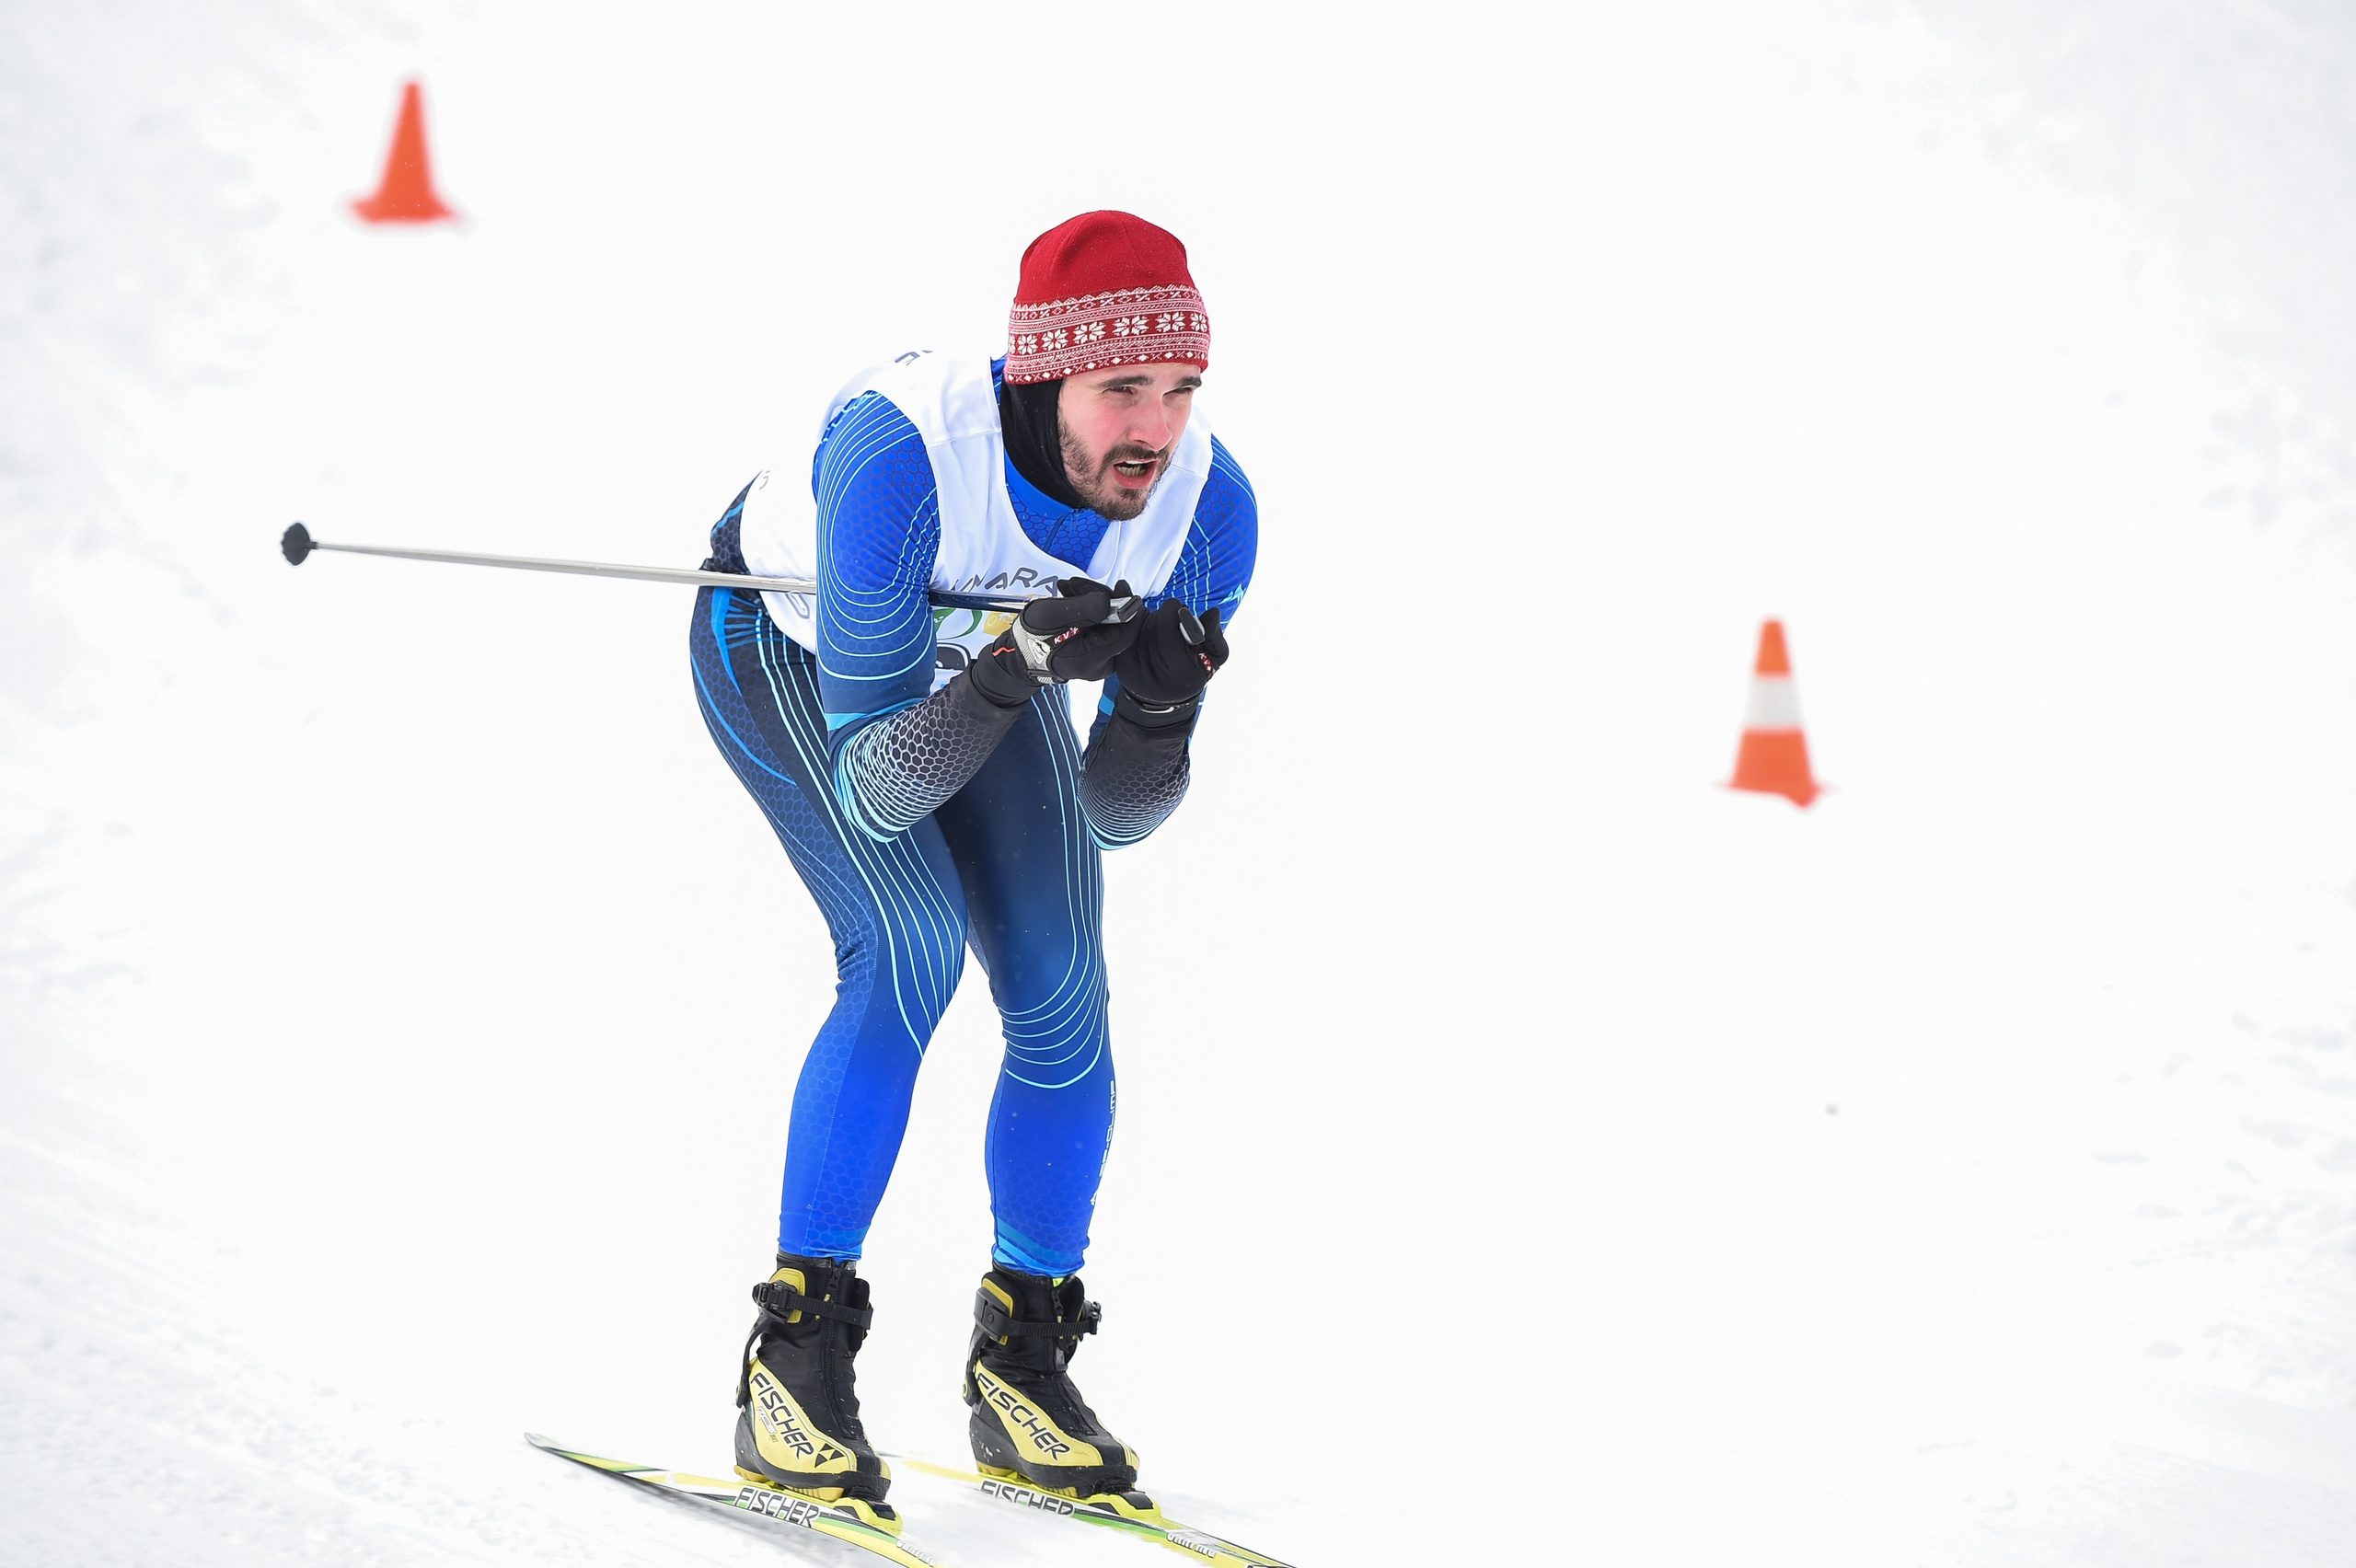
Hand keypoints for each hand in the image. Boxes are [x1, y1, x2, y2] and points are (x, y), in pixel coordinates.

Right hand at [969, 577, 1140, 703]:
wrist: (1021, 651)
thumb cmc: (1031, 635)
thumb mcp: (1049, 615)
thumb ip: (1079, 608)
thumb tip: (1109, 600)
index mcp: (1090, 659)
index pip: (1125, 633)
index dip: (1126, 607)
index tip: (1120, 585)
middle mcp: (1101, 663)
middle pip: (1119, 626)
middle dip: (1102, 598)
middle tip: (1077, 584)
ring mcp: (1101, 658)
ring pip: (1111, 623)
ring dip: (1093, 600)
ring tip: (1068, 588)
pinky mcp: (1098, 650)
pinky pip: (1103, 626)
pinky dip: (1091, 609)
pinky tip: (1072, 597)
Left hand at [1112, 601, 1227, 718]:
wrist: (1164, 698)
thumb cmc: (1192, 674)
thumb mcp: (1213, 660)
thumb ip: (1214, 636)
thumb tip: (1213, 613)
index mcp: (1180, 674)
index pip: (1169, 633)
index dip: (1174, 613)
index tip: (1180, 609)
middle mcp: (1154, 674)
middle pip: (1154, 626)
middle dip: (1164, 615)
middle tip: (1173, 618)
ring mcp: (1133, 670)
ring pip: (1140, 627)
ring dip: (1152, 620)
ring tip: (1162, 628)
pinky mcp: (1121, 664)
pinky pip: (1129, 633)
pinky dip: (1139, 626)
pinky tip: (1149, 631)